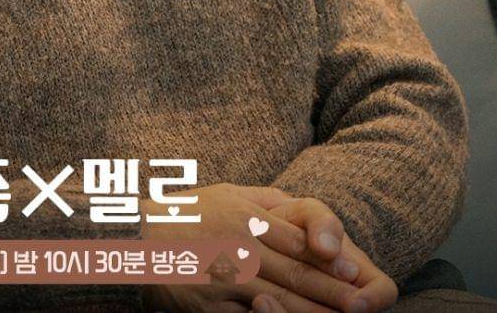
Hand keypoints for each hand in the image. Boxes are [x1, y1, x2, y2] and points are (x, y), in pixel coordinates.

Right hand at [138, 183, 386, 312]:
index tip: (354, 271)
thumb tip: (300, 209)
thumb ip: (263, 202)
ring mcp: (223, 278)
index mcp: (243, 215)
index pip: (296, 240)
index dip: (328, 258)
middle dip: (333, 291)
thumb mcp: (225, 194)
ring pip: (279, 300)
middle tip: (363, 304)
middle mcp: (237, 245)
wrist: (133, 237)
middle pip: (295, 273)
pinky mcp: (209, 306)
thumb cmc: (186, 214)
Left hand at [262, 194, 397, 312]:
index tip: (354, 303)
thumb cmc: (292, 221)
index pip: (382, 292)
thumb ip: (323, 224)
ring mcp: (317, 308)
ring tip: (262, 301)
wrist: (257, 229)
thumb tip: (330, 249)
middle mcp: (342, 299)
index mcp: (358, 274)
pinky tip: (256, 304)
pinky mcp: (292, 310)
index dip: (373, 300)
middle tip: (294, 301)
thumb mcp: (308, 214)